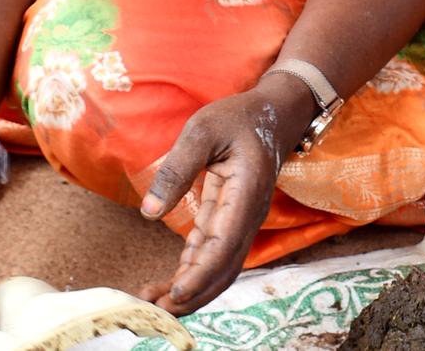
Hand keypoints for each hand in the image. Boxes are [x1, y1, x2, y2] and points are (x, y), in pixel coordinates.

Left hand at [137, 74, 315, 314]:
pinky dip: (192, 272)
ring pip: (221, 267)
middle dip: (194, 295)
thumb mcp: (203, 130)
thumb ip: (177, 169)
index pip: (225, 244)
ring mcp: (243, 220)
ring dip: (191, 289)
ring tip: (153, 301)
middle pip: (226, 268)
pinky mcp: (231, 220)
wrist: (274, 114)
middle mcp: (249, 215)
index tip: (176, 294)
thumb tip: (150, 212)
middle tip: (153, 311)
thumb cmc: (238, 117)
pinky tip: (168, 284)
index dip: (201, 273)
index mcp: (246, 192)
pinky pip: (214, 254)